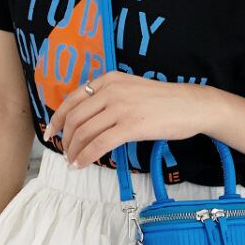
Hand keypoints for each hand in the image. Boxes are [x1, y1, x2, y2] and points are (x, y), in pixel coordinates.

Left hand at [43, 71, 211, 166]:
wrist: (192, 105)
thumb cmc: (166, 101)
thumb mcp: (133, 89)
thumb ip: (111, 97)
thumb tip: (90, 119)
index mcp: (110, 79)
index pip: (73, 98)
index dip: (58, 118)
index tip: (53, 131)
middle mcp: (111, 90)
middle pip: (76, 118)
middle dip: (66, 139)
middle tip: (65, 152)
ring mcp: (121, 108)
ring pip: (85, 132)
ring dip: (74, 151)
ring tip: (74, 162)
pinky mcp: (131, 126)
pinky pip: (99, 144)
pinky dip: (86, 157)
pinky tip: (82, 164)